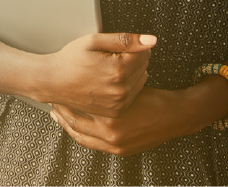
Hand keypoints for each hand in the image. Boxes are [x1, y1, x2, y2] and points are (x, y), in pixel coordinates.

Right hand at [33, 32, 154, 117]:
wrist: (53, 82)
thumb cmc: (70, 60)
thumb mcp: (94, 41)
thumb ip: (125, 39)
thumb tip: (151, 41)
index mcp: (118, 70)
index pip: (145, 53)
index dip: (132, 46)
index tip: (117, 48)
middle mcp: (120, 89)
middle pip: (144, 66)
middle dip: (132, 59)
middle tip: (110, 58)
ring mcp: (118, 103)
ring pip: (141, 80)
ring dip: (131, 73)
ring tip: (109, 69)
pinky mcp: (115, 111)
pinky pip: (133, 94)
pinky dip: (126, 87)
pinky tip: (110, 82)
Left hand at [50, 86, 201, 156]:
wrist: (176, 116)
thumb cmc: (155, 98)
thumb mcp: (128, 85)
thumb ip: (108, 84)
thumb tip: (87, 77)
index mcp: (111, 118)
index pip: (78, 109)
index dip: (65, 99)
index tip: (57, 91)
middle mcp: (111, 136)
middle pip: (75, 126)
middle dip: (61, 114)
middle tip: (52, 104)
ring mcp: (115, 146)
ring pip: (82, 137)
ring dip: (69, 126)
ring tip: (60, 116)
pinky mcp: (120, 151)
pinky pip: (93, 144)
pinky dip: (83, 134)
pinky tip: (79, 125)